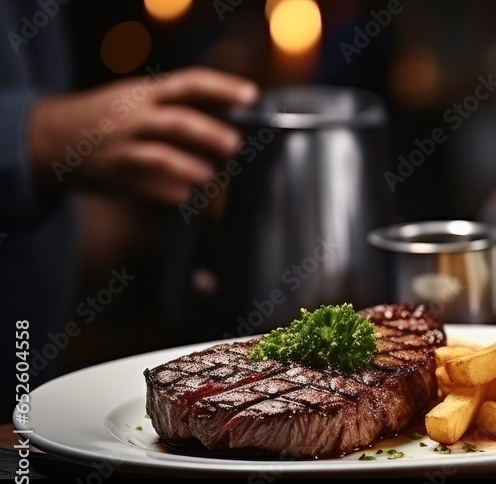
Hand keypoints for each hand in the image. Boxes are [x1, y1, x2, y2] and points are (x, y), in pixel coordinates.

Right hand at [28, 66, 258, 203]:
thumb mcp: (139, 97)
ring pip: (157, 156)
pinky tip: (184, 196)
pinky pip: (143, 186)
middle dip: (209, 133)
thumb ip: (178, 105)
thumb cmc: (110, 116)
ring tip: (208, 176)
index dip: (223, 87)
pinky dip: (165, 192)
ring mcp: (123, 148)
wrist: (52, 136)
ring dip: (186, 166)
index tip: (251, 95)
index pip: (190, 83)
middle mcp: (135, 118)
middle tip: (235, 144)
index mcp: (146, 94)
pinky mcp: (114, 176)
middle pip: (177, 122)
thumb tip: (229, 114)